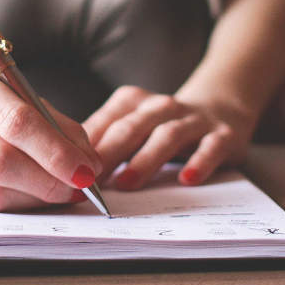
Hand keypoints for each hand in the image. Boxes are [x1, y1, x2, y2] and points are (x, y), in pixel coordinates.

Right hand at [0, 52, 102, 211]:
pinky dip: (13, 206)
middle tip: (78, 187)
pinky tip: (28, 195)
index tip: (86, 169)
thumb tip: (89, 164)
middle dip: (48, 180)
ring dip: (34, 198)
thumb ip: (53, 123)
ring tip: (60, 192)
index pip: (14, 120)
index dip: (55, 150)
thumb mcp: (16, 93)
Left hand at [83, 86, 253, 189]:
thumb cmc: (162, 125)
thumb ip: (104, 141)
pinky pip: (210, 148)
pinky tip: (186, 179)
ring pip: (166, 136)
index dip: (85, 146)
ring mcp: (192, 120)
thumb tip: (62, 166)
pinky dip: (199, 162)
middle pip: (131, 128)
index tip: (67, 170)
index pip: (105, 122)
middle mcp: (160, 107)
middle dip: (108, 153)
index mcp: (132, 102)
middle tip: (89, 180)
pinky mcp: (222, 135)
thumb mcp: (133, 126)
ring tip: (127, 183)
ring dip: (145, 160)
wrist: (221, 106)